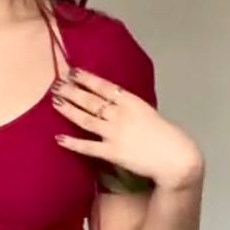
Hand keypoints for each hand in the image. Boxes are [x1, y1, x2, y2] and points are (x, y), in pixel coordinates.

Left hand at [52, 68, 203, 191]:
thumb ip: (132, 109)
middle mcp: (120, 114)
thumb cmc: (167, 136)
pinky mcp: (111, 152)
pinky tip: (59, 138)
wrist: (175, 157)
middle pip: (91, 100)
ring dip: (69, 109)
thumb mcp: (149, 113)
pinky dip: (72, 142)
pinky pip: (88, 146)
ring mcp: (114, 133)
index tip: (73, 72)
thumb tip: (118, 105)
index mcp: (132, 101)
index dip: (87, 78)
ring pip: (85, 118)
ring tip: (55, 101)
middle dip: (72, 91)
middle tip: (56, 84)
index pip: (104, 86)